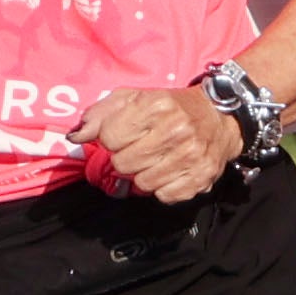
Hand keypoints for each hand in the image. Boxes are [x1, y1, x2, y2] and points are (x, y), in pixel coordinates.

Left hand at [75, 82, 242, 205]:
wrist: (220, 117)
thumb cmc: (169, 107)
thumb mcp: (133, 99)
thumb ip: (99, 114)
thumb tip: (76, 136)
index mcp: (156, 106)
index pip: (109, 137)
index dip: (113, 137)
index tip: (126, 132)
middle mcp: (176, 130)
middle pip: (123, 164)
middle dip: (126, 157)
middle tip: (141, 146)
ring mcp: (191, 156)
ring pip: (142, 183)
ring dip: (144, 173)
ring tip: (157, 158)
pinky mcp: (201, 177)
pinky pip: (164, 196)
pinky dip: (163, 187)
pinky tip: (171, 170)